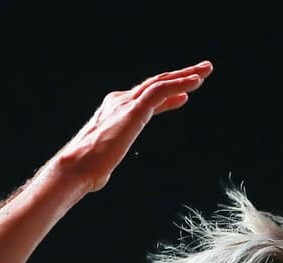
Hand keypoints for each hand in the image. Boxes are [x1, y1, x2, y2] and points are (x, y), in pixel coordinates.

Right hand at [56, 60, 211, 193]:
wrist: (76, 167)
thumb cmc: (86, 169)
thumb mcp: (103, 159)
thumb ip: (107, 158)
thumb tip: (102, 172)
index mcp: (114, 111)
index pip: (146, 99)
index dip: (167, 96)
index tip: (182, 96)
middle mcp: (119, 102)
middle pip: (155, 84)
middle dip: (180, 76)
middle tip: (201, 71)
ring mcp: (126, 103)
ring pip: (161, 82)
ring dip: (185, 74)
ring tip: (205, 70)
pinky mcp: (133, 109)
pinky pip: (161, 90)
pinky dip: (180, 83)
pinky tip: (195, 82)